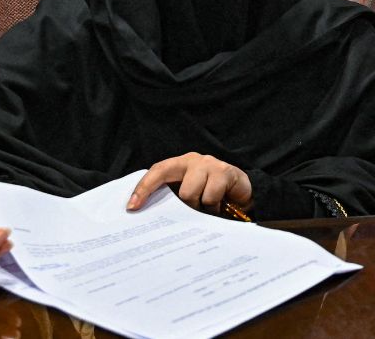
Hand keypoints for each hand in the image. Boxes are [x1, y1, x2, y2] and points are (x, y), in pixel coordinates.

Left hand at [128, 153, 252, 212]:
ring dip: (200, 207)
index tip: (132, 207)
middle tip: (190, 213)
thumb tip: (147, 214)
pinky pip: (212, 195)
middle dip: (184, 205)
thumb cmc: (209, 196)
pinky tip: (219, 206)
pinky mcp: (226, 171)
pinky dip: (214, 207)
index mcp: (179, 164)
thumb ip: (172, 199)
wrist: (241, 194)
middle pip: (177, 186)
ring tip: (207, 209)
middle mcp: (193, 161)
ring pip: (192, 193)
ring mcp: (210, 164)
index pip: (158, 171)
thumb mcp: (189, 196)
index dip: (143, 188)